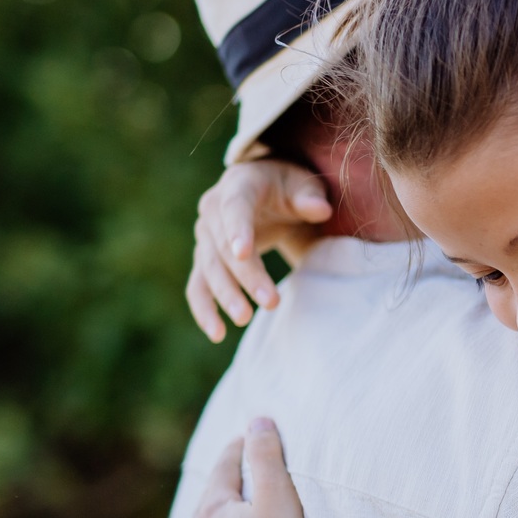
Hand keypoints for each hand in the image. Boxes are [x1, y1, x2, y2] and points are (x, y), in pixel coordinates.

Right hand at [186, 160, 334, 341]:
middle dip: (246, 276)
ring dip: (225, 296)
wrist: (265, 190)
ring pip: (209, 269)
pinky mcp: (205, 260)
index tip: (243, 253)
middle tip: (271, 302)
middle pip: (223, 247)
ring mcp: (206, 236)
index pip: (234, 207)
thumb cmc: (288, 186)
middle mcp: (213, 210)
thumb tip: (320, 209)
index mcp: (238, 185)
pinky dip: (204, 309)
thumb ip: (310, 196)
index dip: (238, 230)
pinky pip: (198, 286)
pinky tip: (217, 334)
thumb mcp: (303, 183)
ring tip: (244, 319)